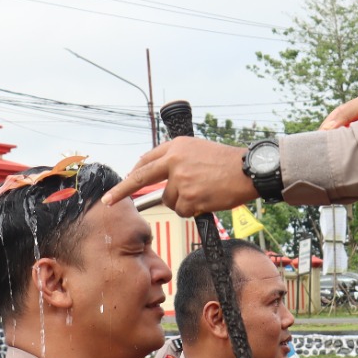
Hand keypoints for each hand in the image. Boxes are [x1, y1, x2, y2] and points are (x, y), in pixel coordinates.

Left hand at [105, 138, 254, 215]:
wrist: (248, 170)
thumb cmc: (227, 162)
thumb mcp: (198, 149)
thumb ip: (176, 158)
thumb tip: (157, 173)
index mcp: (175, 147)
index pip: (146, 161)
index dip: (134, 173)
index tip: (122, 182)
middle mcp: (174, 161)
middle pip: (141, 178)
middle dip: (122, 190)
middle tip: (108, 201)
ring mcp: (181, 180)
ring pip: (169, 200)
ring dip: (182, 202)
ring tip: (203, 192)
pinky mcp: (190, 197)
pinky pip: (183, 210)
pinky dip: (194, 210)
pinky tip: (207, 200)